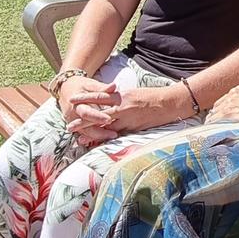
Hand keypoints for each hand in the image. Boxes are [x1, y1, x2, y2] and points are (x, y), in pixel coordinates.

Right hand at [59, 77, 119, 143]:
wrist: (65, 88)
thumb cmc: (80, 85)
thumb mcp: (90, 84)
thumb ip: (102, 88)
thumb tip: (114, 86)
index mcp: (76, 103)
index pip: (86, 112)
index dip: (97, 117)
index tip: (109, 119)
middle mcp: (73, 114)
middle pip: (84, 126)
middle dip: (99, 131)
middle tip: (113, 134)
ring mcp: (73, 121)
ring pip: (85, 132)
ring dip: (98, 137)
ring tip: (112, 136)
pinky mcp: (75, 125)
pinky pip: (85, 133)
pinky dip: (94, 137)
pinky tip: (105, 138)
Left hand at [66, 85, 186, 144]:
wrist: (169, 102)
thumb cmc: (153, 97)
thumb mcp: (134, 94)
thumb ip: (121, 99)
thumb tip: (111, 102)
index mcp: (121, 95)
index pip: (99, 97)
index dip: (85, 99)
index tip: (73, 100)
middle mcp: (121, 106)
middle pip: (97, 113)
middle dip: (82, 119)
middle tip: (69, 125)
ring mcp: (127, 117)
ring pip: (104, 125)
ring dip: (90, 131)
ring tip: (78, 136)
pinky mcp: (133, 126)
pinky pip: (116, 133)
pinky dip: (105, 138)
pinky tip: (97, 143)